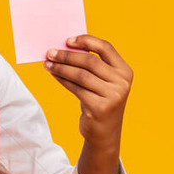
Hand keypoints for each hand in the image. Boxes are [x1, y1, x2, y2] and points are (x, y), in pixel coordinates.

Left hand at [45, 34, 132, 148]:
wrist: (104, 133)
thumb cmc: (99, 101)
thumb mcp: (102, 82)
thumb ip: (92, 66)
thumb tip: (64, 48)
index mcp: (125, 71)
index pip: (105, 48)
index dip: (86, 41)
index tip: (67, 40)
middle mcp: (122, 82)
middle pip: (90, 61)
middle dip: (67, 55)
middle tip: (50, 53)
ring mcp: (113, 96)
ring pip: (80, 75)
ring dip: (61, 68)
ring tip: (48, 64)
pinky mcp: (100, 108)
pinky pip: (75, 88)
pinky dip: (62, 80)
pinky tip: (54, 75)